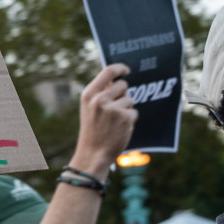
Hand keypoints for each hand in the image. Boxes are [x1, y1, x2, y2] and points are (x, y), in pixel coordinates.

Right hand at [68, 64, 136, 178]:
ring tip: (114, 123)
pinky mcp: (125, 118)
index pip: (108, 71)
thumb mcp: (89, 109)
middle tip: (114, 110)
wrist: (93, 154)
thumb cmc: (92, 131)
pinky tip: (119, 129)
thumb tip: (116, 79)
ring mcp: (113, 109)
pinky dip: (130, 121)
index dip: (120, 68)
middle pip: (123, 85)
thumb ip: (100, 93)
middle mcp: (100, 99)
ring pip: (130, 100)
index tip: (126, 70)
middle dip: (123, 95)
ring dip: (126, 110)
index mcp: (89, 94)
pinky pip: (134, 113)